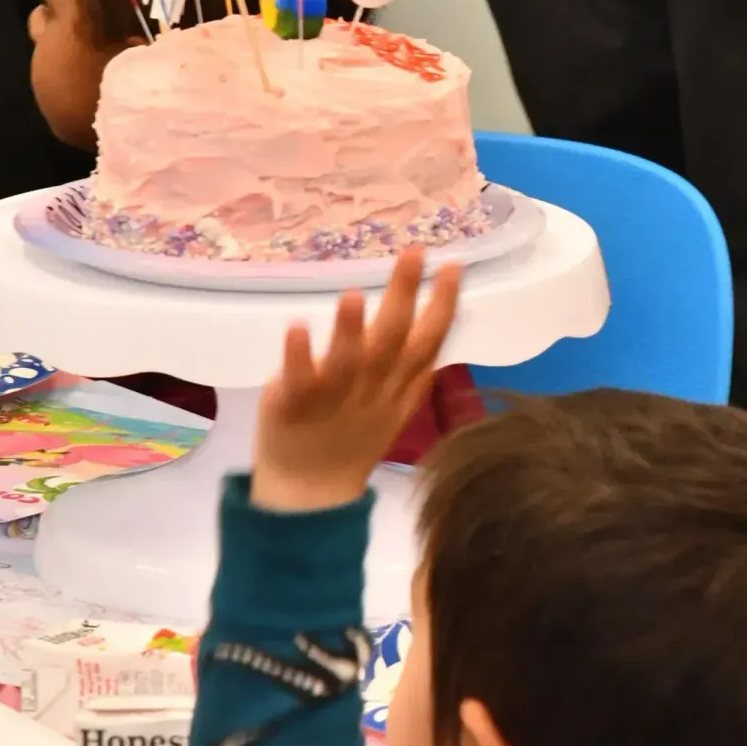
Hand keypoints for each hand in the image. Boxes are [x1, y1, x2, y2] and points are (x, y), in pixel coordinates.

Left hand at [252, 248, 460, 512]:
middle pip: (392, 341)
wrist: (311, 492)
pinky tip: (297, 326)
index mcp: (400, 387)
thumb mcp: (395, 404)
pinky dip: (299, 355)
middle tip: (413, 253)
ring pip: (348, 363)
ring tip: (353, 294)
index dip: (443, 305)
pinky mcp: (293, 406)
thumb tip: (438, 317)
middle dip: (404, 295)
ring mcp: (334, 399)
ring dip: (351, 328)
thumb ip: (413, 366)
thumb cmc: (352, 437)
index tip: (453, 265)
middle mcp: (373, 390)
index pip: (428, 342)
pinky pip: (298, 380)